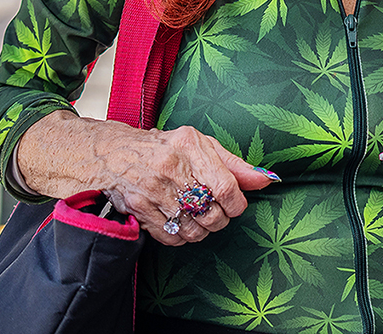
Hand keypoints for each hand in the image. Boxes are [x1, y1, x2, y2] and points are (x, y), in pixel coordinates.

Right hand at [16, 111, 278, 244]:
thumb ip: (236, 165)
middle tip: (217, 214)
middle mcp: (171, 166)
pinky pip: (171, 236)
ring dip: (202, 231)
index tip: (235, 206)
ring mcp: (152, 188)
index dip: (237, 204)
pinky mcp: (138, 208)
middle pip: (210, 212)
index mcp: (191, 145)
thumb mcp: (202, 146)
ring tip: (199, 219)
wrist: (114, 153)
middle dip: (220, 219)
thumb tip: (268, 180)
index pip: (226, 187)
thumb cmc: (166, 148)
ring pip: (192, 228)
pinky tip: (182, 225)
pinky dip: (182, 237)